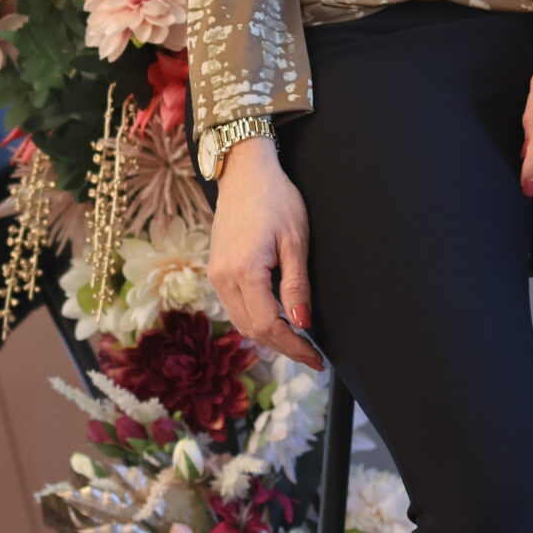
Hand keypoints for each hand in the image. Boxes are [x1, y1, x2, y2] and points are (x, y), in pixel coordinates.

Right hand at [206, 134, 326, 368]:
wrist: (244, 173)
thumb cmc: (275, 199)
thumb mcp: (295, 240)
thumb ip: (297, 285)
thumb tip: (302, 322)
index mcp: (244, 271)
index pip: (268, 325)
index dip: (293, 346)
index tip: (316, 359)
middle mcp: (223, 278)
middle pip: (252, 330)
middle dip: (283, 347)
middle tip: (311, 356)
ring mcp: (216, 275)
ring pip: (241, 322)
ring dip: (269, 336)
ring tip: (297, 342)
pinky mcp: (216, 270)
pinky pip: (235, 307)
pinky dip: (256, 320)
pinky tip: (277, 320)